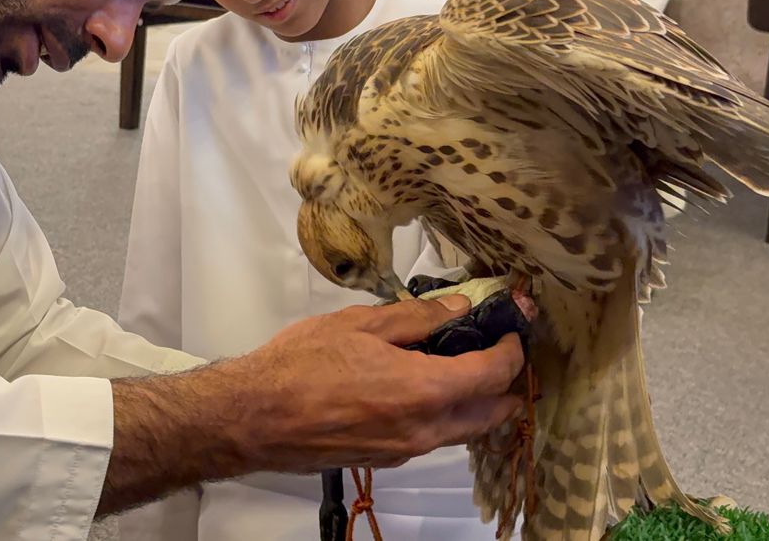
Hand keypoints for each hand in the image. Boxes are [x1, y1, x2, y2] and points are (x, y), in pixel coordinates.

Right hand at [99, 296, 523, 513]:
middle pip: (491, 413)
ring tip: (467, 366)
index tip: (513, 329)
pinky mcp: (386, 459)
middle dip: (506, 383)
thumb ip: (417, 318)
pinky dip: (446, 415)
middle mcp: (424, 429)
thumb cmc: (300, 365)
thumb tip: (457, 310)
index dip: (513, 349)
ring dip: (477, 403)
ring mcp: (406, 450)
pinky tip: (425, 388)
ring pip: (463, 430)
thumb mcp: (361, 324)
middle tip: (501, 351)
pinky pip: (433, 438)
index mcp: (425, 390)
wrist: (256, 417)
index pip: (495, 374)